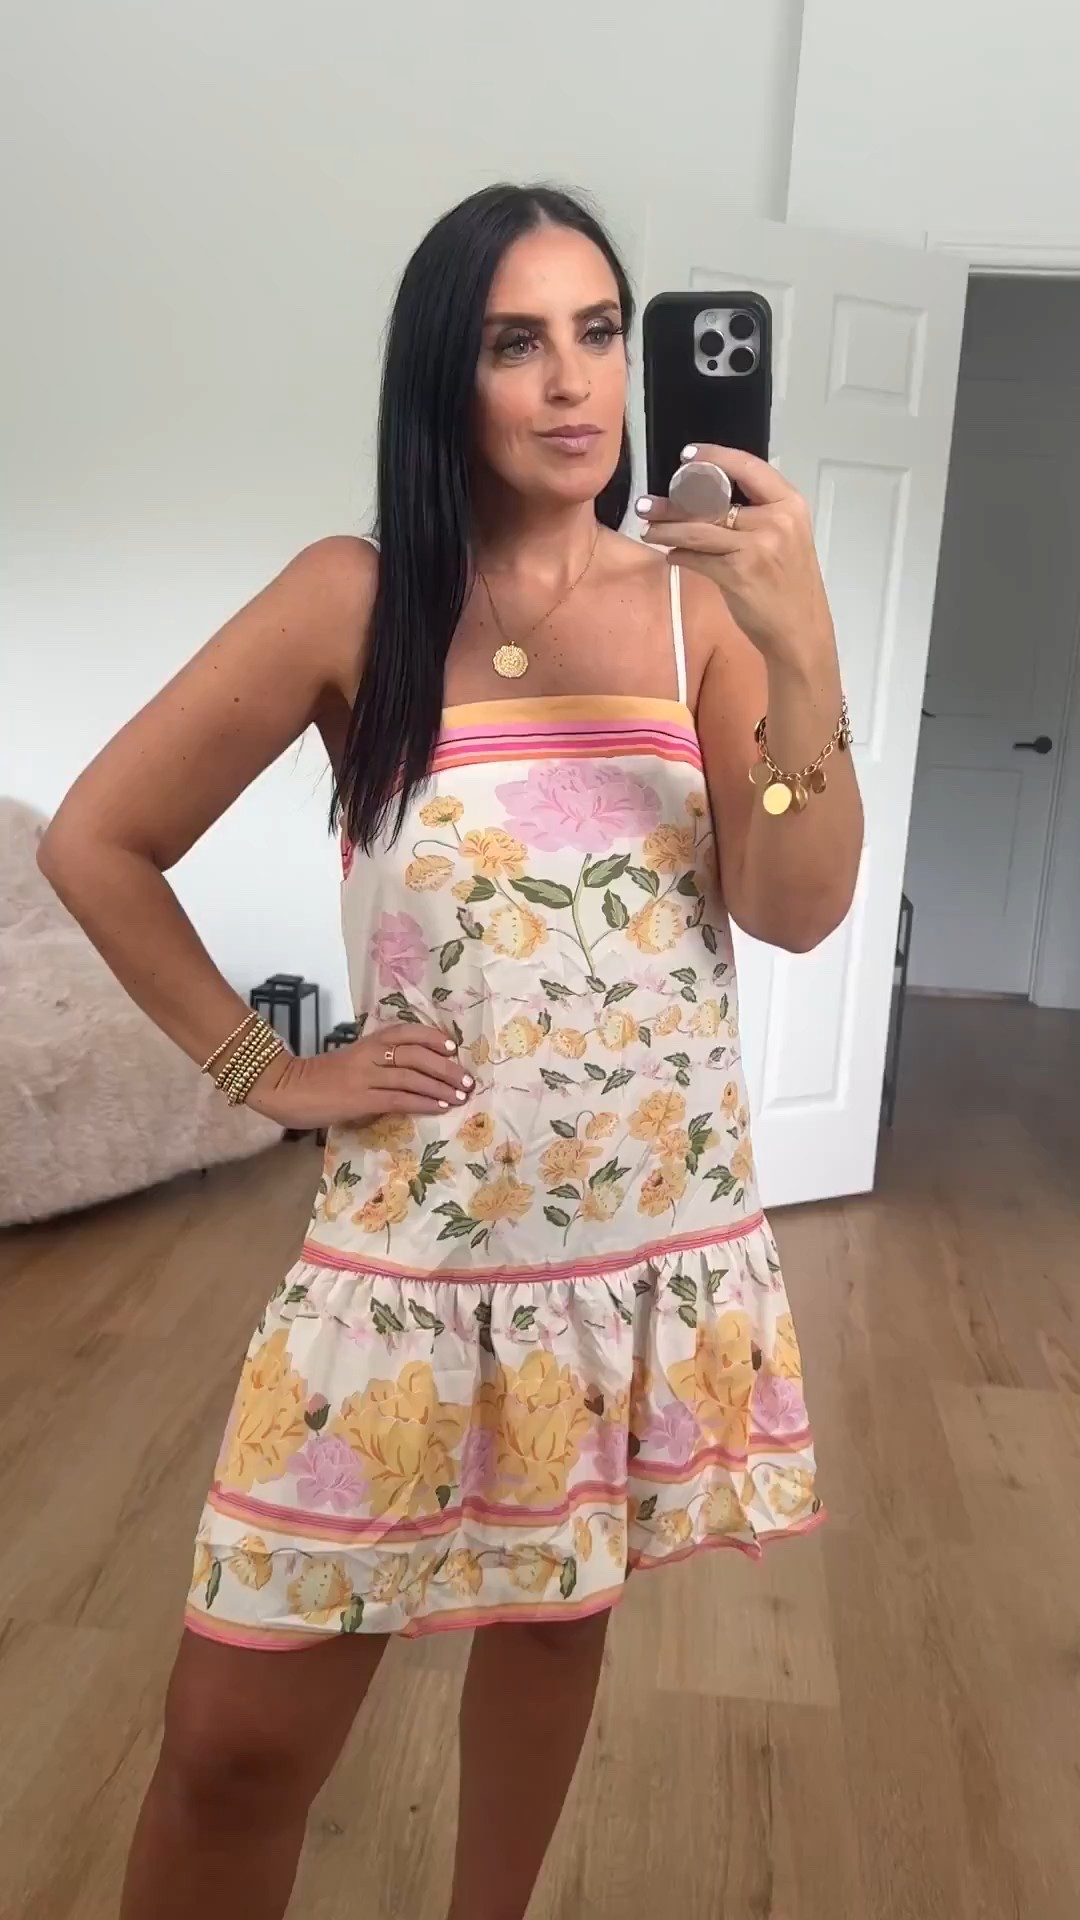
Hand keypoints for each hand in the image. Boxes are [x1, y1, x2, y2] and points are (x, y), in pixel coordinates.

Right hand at [248, 1022, 475, 1130]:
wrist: (283, 1088)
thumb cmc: (317, 1079)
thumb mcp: (350, 1063)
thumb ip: (376, 1065)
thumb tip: (410, 1078)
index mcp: (366, 1043)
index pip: (405, 1033)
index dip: (431, 1037)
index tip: (453, 1047)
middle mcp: (368, 1055)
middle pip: (415, 1054)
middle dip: (446, 1067)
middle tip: (467, 1079)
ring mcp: (364, 1076)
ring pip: (411, 1076)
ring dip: (440, 1086)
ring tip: (461, 1095)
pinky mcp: (360, 1099)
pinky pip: (399, 1098)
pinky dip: (423, 1102)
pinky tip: (440, 1107)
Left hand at [638, 444, 834, 670]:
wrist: (801, 631)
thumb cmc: (790, 586)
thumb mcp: (785, 539)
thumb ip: (757, 515)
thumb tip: (707, 500)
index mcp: (790, 504)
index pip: (747, 467)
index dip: (714, 457)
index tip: (687, 456)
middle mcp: (776, 520)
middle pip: (713, 501)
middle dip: (674, 503)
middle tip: (647, 503)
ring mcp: (757, 546)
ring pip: (697, 529)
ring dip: (667, 530)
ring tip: (648, 529)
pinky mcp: (737, 572)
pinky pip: (696, 558)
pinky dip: (679, 556)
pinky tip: (671, 555)